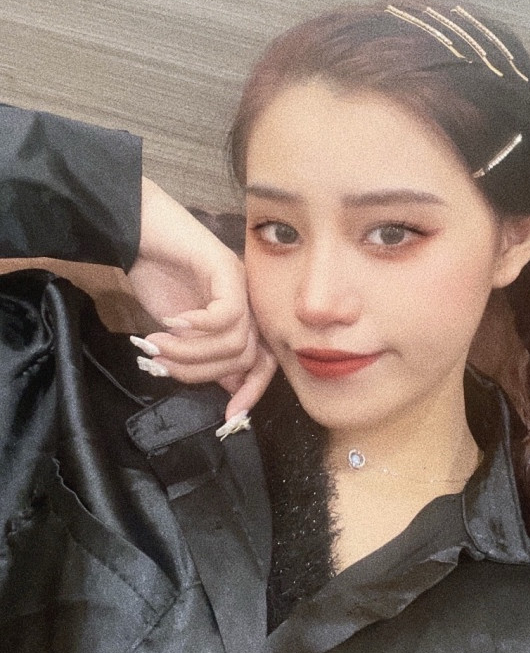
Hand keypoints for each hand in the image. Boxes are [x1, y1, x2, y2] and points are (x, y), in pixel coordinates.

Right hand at [127, 178, 275, 419]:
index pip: (263, 364)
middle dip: (199, 373)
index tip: (228, 418)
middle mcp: (251, 305)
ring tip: (157, 343)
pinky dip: (197, 326)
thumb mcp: (182, 333)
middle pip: (244, 360)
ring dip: (188, 352)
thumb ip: (206, 357)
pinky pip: (226, 315)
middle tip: (161, 364)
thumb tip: (228, 390)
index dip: (251, 394)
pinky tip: (171, 320)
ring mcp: (243, 286)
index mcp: (244, 321)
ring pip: (233, 343)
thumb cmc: (161, 280)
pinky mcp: (228, 270)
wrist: (142, 234)